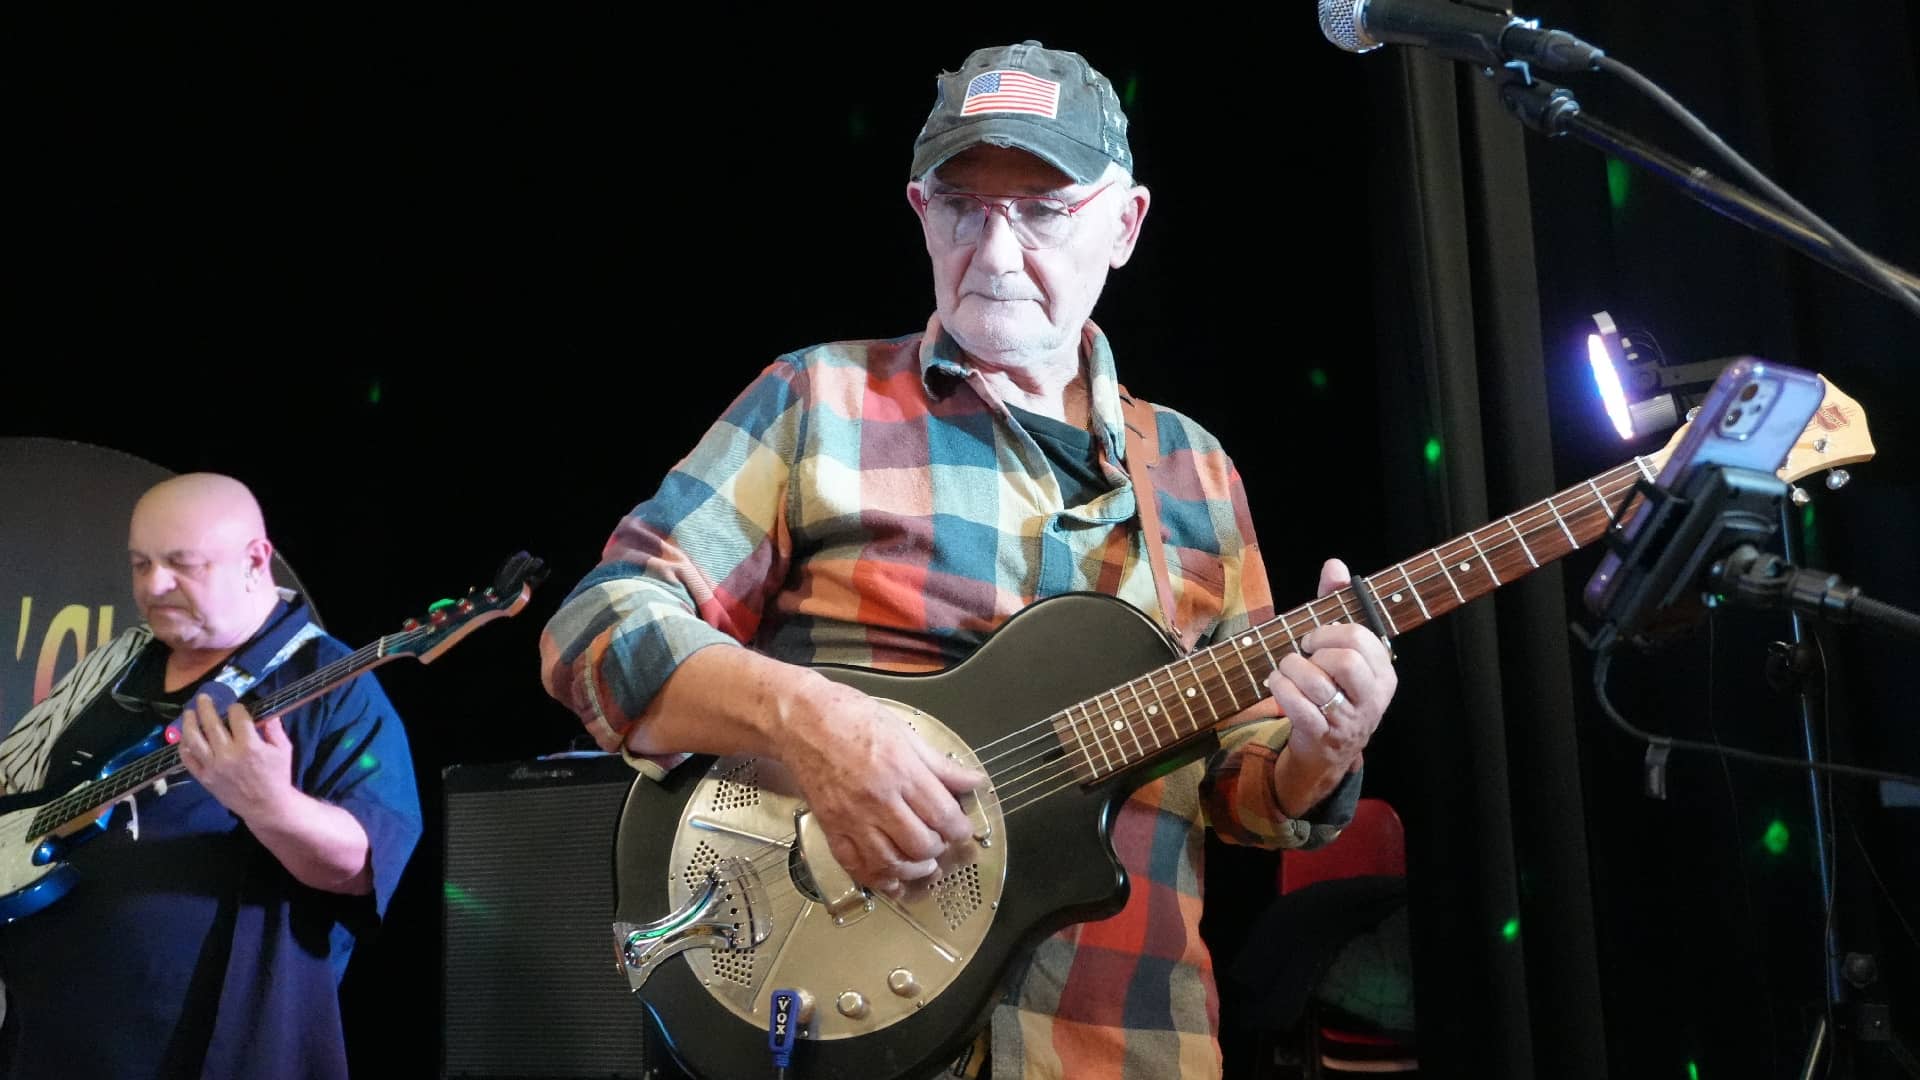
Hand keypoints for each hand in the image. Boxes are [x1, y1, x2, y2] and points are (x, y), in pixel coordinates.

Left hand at [177, 695, 295, 820]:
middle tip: (203, 698)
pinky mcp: (205, 778)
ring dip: (189, 723)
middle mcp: (228, 754)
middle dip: (206, 707)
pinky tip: (185, 738)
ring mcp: (213, 767)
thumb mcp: (284, 749)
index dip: (236, 708)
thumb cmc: (278, 776)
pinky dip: (184, 747)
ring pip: (194, 740)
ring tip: (189, 713)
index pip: (237, 716)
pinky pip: (188, 760)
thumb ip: (274, 728)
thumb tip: (266, 712)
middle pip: (211, 724)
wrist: (267, 806)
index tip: (236, 708)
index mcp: (250, 745)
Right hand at [786, 680, 984, 899]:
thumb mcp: (904, 733)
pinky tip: (890, 879)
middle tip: (940, 842)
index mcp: (901, 772)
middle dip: (938, 850)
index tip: (961, 829)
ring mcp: (852, 818)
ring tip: (922, 864)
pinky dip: (876, 879)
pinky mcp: (831, 828)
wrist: (800, 720)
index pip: (943, 816)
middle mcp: (878, 800)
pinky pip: (855, 865)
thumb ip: (940, 765)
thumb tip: (972, 781)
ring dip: (912, 870)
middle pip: (920, 845)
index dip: (959, 830)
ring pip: (890, 862)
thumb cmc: (849, 718)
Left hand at [1266, 559, 1396, 814]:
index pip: (1362, 638)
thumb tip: (1335, 565)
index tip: (1314, 638)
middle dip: (1314, 650)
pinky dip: (1280, 689)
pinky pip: (1298, 706)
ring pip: (1318, 682)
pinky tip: (1277, 685)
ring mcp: (1349, 720)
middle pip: (1346, 660)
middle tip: (1303, 654)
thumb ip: (1337, 604)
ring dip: (1291, 669)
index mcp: (1383, 673)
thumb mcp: (1339, 648)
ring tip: (1285, 670)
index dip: (1329, 631)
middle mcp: (1373, 698)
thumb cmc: (1333, 688)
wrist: (1326, 749)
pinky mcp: (1323, 736)